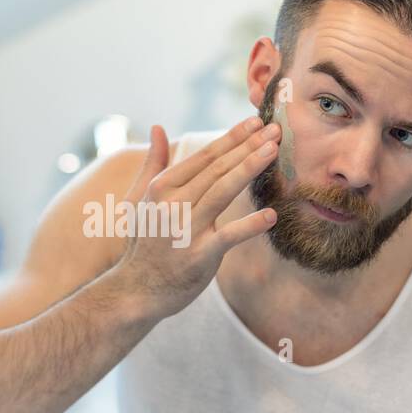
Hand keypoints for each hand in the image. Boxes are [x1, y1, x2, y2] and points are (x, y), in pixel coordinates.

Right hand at [112, 117, 280, 318]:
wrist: (136, 290)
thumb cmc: (142, 242)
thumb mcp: (138, 199)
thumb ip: (152, 163)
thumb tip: (157, 128)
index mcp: (162, 187)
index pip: (204, 157)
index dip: (232, 137)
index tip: (254, 122)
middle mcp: (172, 204)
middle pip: (217, 169)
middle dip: (248, 146)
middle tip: (275, 129)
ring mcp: (186, 229)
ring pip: (223, 192)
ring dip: (249, 169)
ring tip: (273, 151)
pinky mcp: (199, 256)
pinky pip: (229, 237)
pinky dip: (250, 226)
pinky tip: (272, 215)